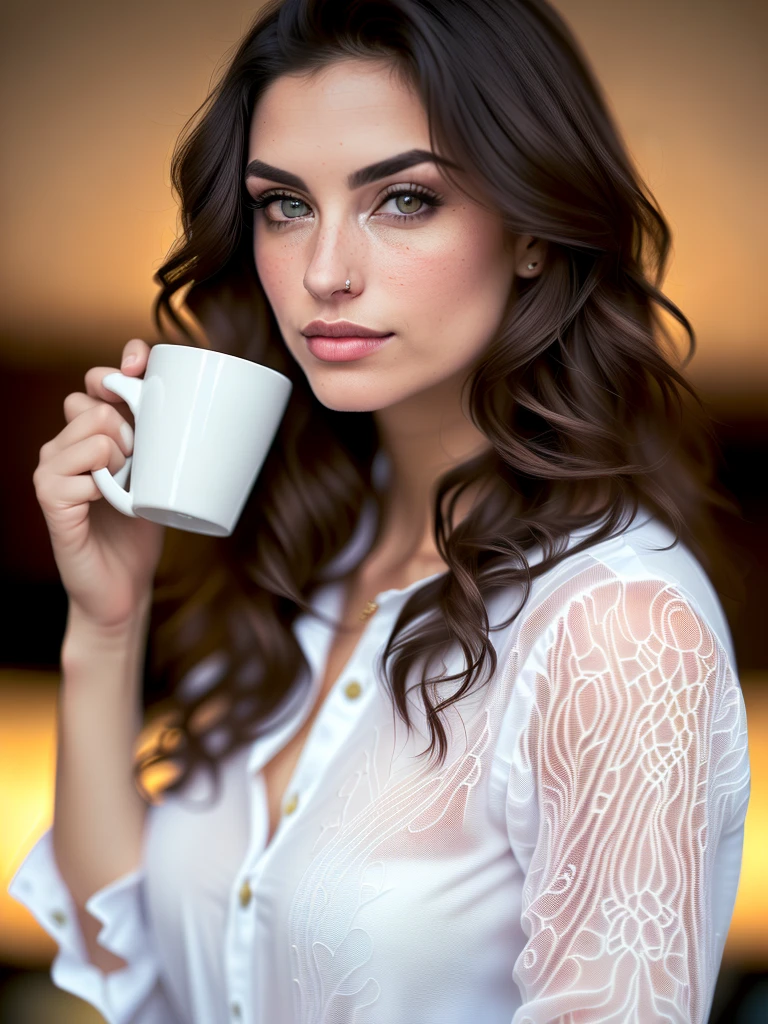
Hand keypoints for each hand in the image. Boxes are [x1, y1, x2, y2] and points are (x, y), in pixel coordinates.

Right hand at [33, 339, 165, 629]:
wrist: (126, 586)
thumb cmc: (146, 528)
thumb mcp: (165, 475)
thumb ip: (172, 441)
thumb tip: (219, 409)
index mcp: (93, 431)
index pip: (98, 378)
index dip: (121, 365)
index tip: (140, 364)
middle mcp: (66, 443)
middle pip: (95, 400)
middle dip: (129, 423)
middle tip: (140, 460)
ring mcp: (53, 469)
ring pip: (92, 428)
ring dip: (121, 455)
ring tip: (126, 484)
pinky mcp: (50, 498)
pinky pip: (76, 470)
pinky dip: (102, 484)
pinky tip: (110, 501)